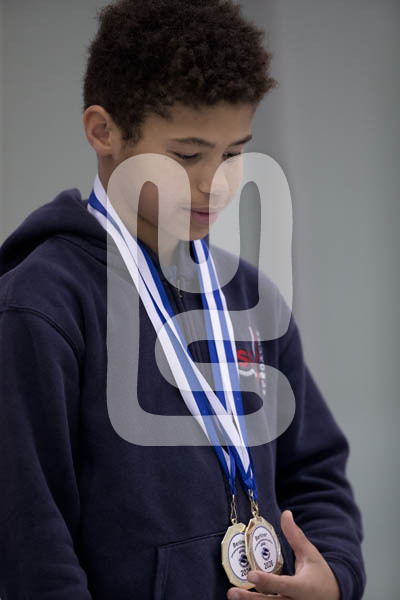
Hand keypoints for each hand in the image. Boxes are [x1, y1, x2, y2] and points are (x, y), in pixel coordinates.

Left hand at [226, 510, 340, 599]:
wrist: (334, 596)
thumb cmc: (320, 574)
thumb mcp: (310, 554)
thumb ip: (296, 536)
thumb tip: (286, 513)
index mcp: (303, 587)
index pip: (284, 585)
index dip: (267, 581)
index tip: (251, 574)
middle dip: (251, 599)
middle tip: (232, 592)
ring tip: (233, 595)